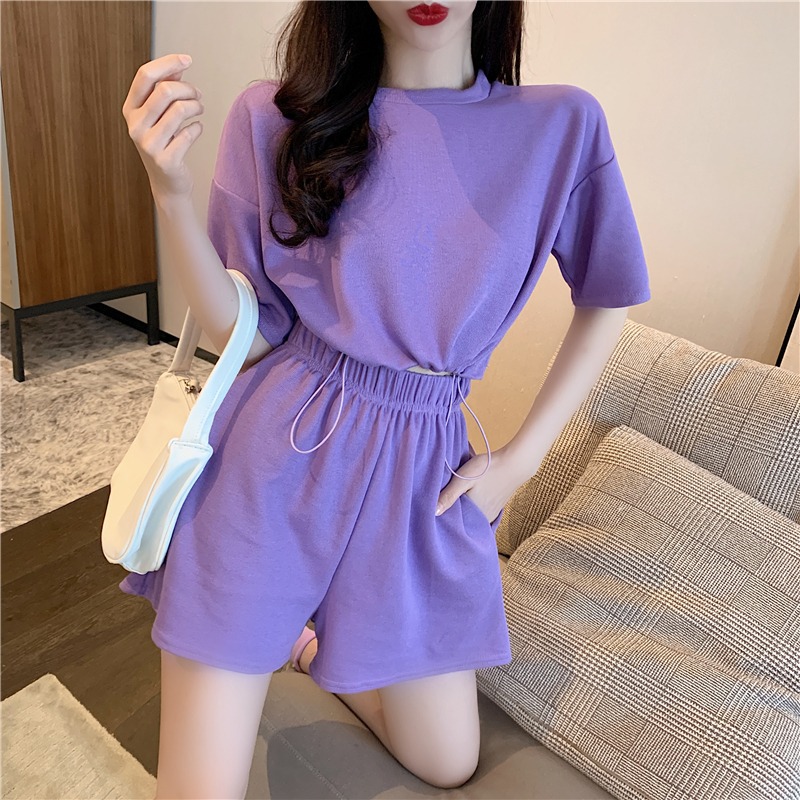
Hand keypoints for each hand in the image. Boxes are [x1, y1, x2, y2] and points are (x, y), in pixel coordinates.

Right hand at [121, 53, 203, 202]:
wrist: (168, 183)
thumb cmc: (166, 143)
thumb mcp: (160, 114)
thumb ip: (166, 88)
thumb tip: (179, 65)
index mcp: (130, 109)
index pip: (145, 75)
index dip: (168, 63)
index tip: (188, 60)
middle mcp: (135, 125)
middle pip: (165, 90)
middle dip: (188, 88)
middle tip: (198, 95)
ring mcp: (148, 144)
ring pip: (179, 109)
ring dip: (196, 105)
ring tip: (200, 109)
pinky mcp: (166, 160)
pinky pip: (190, 133)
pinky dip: (198, 128)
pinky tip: (197, 130)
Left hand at [435, 445, 532, 523]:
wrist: (515, 463)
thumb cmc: (488, 469)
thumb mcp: (463, 479)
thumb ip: (449, 496)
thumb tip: (434, 513)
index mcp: (473, 515)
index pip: (453, 521)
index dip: (443, 514)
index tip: (434, 506)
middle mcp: (483, 519)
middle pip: (462, 520)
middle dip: (453, 513)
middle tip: (443, 500)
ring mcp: (491, 514)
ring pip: (471, 515)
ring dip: (463, 509)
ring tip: (457, 496)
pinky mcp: (495, 508)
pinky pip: (479, 511)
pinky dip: (473, 506)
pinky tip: (470, 495)